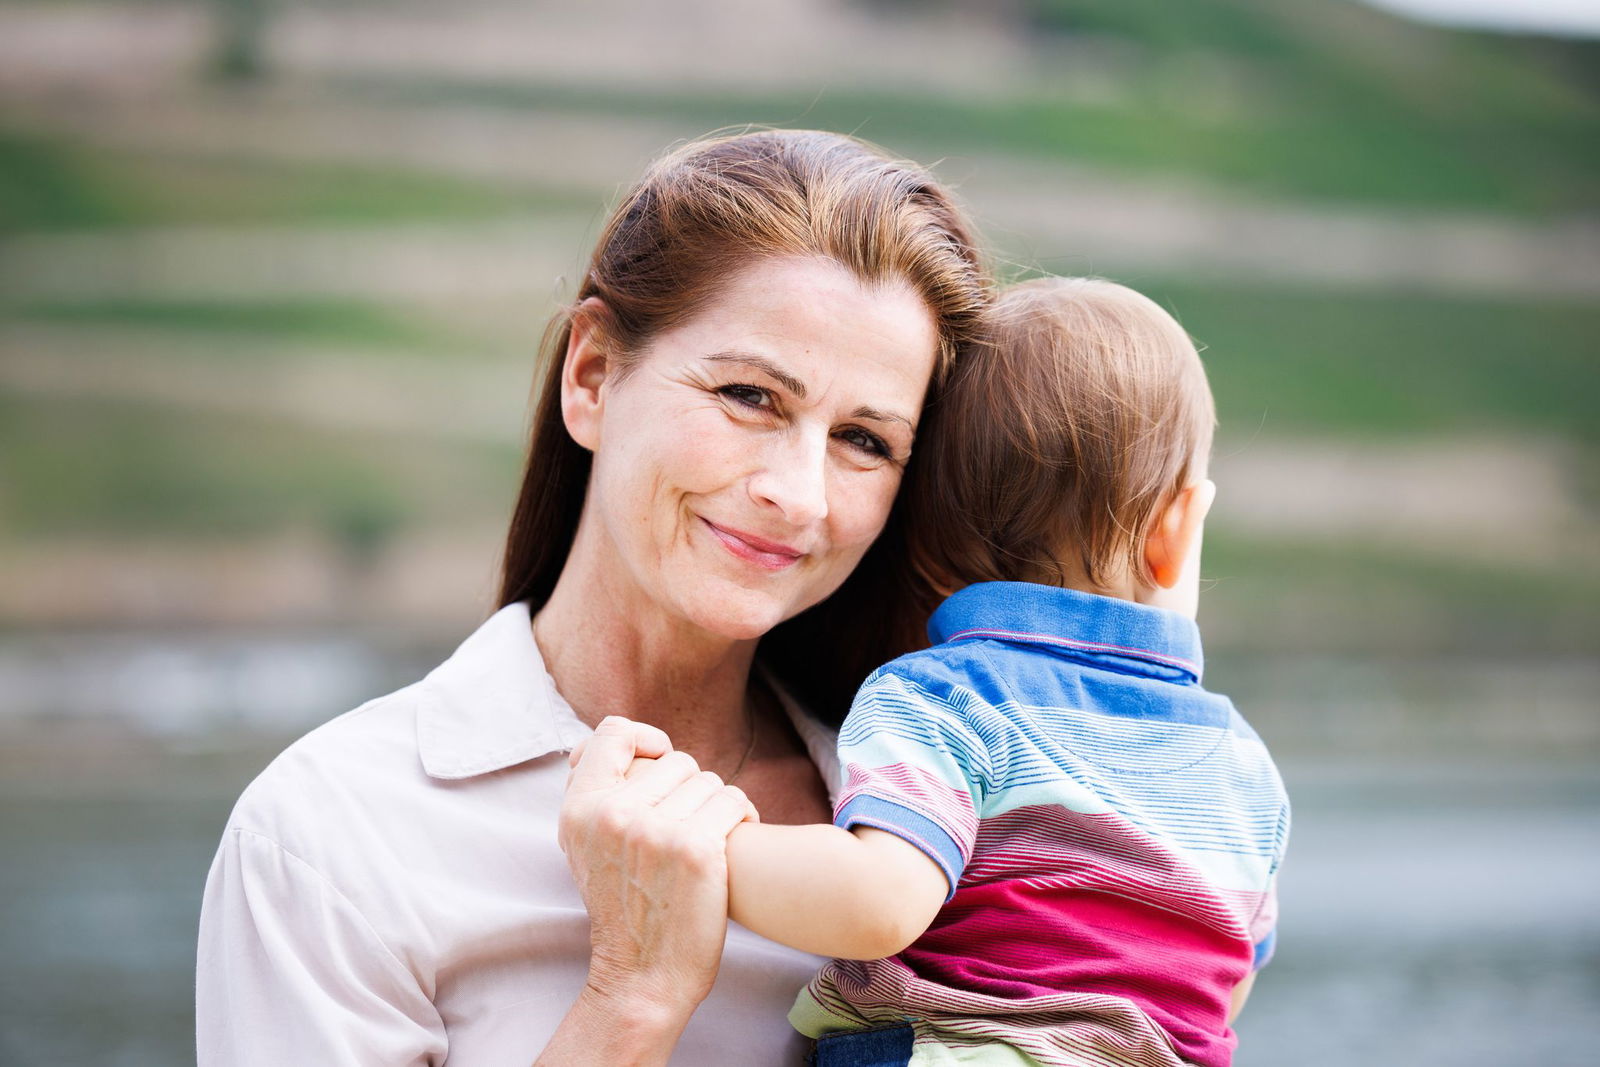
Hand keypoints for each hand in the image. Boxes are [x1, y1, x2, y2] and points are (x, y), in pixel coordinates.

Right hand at [558, 716, 758, 1024]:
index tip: (659, 759)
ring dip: (717, 805)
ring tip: (710, 834)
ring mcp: (654, 830)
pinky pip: (733, 801)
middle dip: (690, 787)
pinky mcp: (695, 848)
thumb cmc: (624, 908)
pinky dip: (742, 816)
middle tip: (689, 822)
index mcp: (579, 810)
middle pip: (675, 760)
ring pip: (708, 780)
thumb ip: (598, 795)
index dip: (644, 738)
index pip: (613, 733)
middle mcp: (612, 815)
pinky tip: (735, 839)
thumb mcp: (587, 847)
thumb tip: (622, 743)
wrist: (643, 975)